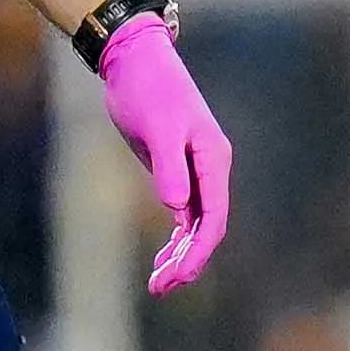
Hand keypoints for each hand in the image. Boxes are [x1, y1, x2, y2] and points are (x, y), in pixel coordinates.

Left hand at [92, 10, 236, 291]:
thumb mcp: (158, 129)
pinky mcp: (177, 170)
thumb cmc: (148, 90)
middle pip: (206, 227)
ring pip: (195, 225)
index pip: (213, 217)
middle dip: (187, 262)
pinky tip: (162, 259)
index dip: (198, 251)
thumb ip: (169, 168)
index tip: (177, 277)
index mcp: (213, 160)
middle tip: (159, 289)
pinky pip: (183, 214)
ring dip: (180, 255)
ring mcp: (195, 171)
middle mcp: (210, 169)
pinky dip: (175, 238)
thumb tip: (177, 209)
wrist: (136, 61)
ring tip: (157, 284)